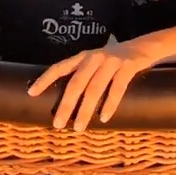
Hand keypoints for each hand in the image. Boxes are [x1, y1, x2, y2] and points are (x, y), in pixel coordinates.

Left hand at [27, 38, 154, 130]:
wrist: (144, 46)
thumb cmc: (115, 60)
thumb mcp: (96, 63)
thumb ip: (83, 75)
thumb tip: (65, 101)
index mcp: (82, 57)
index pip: (59, 67)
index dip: (45, 79)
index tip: (31, 93)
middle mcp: (94, 58)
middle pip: (76, 83)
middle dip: (66, 105)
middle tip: (57, 124)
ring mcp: (111, 61)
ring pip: (95, 88)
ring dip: (85, 110)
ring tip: (78, 127)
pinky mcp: (128, 67)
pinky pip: (117, 88)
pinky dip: (110, 104)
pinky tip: (103, 118)